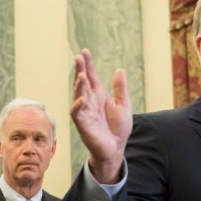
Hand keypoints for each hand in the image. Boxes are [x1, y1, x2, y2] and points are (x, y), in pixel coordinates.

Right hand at [71, 48, 131, 183]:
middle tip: (78, 57)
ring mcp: (85, 112)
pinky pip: (77, 114)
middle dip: (80, 70)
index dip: (88, 65)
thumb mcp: (123, 105)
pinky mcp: (83, 124)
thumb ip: (120, 89)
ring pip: (79, 95)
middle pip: (83, 83)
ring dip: (79, 86)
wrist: (116, 149)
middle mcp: (89, 102)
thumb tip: (119, 70)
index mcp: (99, 96)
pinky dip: (78, 106)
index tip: (84, 51)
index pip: (92, 77)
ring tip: (82, 75)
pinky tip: (82, 98)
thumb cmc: (118, 129)